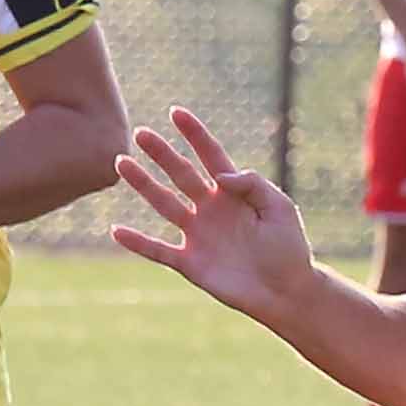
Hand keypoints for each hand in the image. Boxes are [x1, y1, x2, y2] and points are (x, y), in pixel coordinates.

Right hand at [106, 107, 320, 313]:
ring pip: (164, 204)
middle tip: (141, 133)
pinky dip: (138, 242)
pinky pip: (158, 251)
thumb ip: (253, 185)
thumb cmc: (288, 248)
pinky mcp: (190, 263)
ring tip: (122, 163)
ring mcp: (198, 235)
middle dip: (161, 153)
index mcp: (234, 193)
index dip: (194, 134)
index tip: (176, 112)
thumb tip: (221, 174)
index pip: (210, 156)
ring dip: (143, 185)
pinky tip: (116, 230)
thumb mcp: (280, 208)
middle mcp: (211, 209)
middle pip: (181, 174)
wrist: (286, 292)